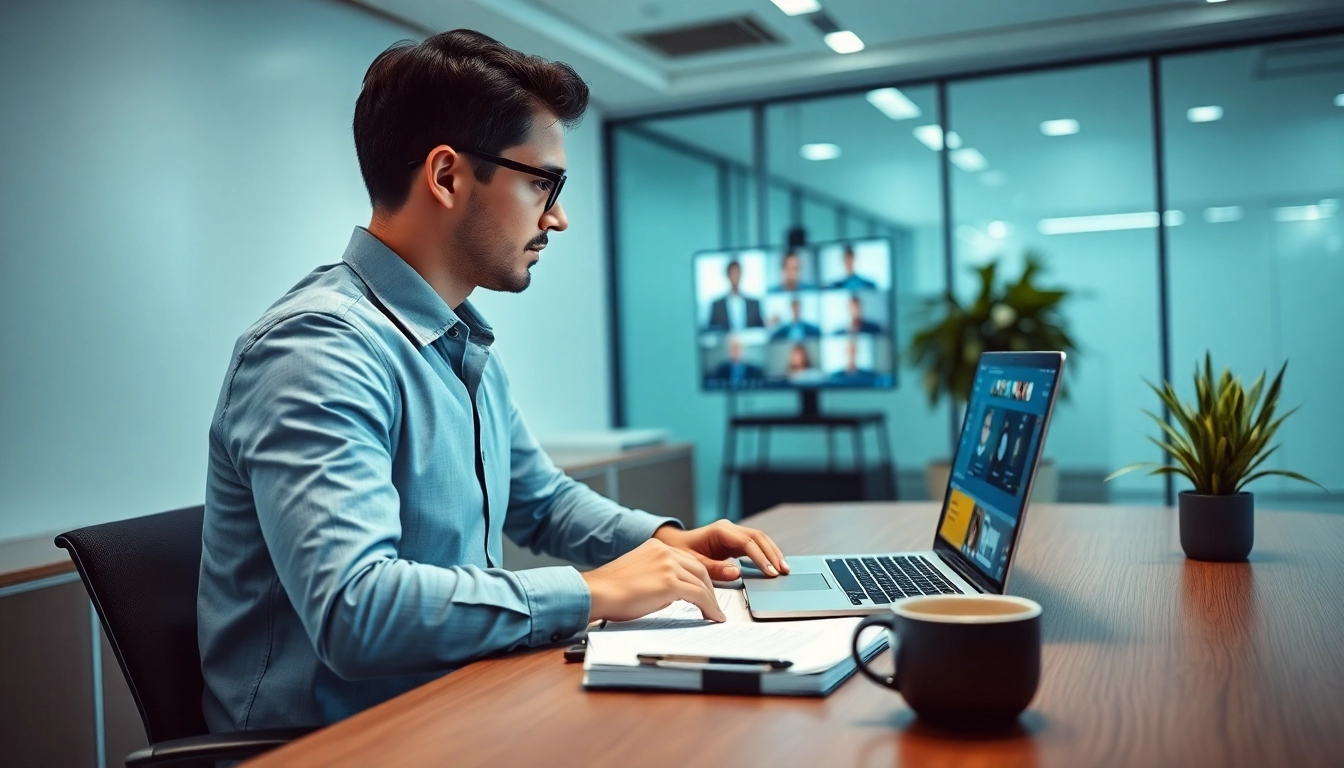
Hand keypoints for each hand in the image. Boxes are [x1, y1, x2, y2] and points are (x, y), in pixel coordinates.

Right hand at [580, 538, 725, 623]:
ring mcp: (668, 566)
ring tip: (715, 614)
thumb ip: (658, 575)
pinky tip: (712, 617)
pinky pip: (699, 596)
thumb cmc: (610, 590)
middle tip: (714, 605)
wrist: (596, 593)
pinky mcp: (670, 583)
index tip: (706, 591)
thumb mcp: (639, 572)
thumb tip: (673, 592)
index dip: (700, 578)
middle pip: (700, 569)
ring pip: (702, 583)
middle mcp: (665, 551)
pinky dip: (709, 608)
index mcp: (656, 546)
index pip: (688, 561)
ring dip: (711, 601)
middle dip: (709, 590)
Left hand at [653, 519, 789, 581]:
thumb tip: (736, 573)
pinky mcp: (736, 542)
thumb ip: (715, 568)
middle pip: (758, 537)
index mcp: (720, 531)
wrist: (675, 546)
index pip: (747, 542)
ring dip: (773, 553)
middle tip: (783, 571)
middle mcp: (730, 529)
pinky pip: (756, 546)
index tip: (769, 571)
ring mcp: (734, 534)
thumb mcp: (695, 563)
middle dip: (772, 554)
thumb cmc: (682, 553)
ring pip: (760, 540)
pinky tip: (775, 566)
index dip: (760, 557)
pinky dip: (767, 555)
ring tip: (785, 569)